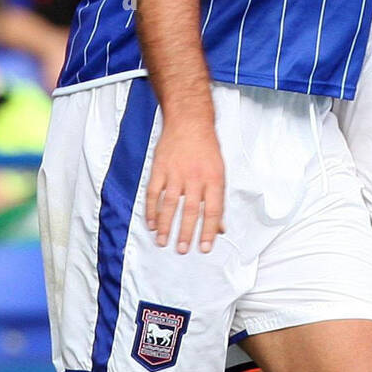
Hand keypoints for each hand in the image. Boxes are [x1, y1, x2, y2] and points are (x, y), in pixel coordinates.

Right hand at [145, 117, 224, 254]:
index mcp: (214, 178)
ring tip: (163, 242)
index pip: (213, 210)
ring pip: (170, 204)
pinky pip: (154, 193)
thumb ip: (218, 200)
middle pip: (191, 210)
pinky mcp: (159, 169)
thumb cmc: (207, 149)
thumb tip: (220, 228)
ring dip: (166, 225)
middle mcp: (195, 177)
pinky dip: (152, 210)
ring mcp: (175, 173)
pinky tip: (152, 224)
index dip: (208, 230)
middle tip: (182, 250)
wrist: (189, 121)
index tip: (204, 247)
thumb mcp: (220, 172)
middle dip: (186, 233)